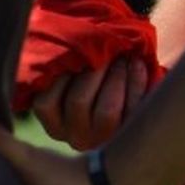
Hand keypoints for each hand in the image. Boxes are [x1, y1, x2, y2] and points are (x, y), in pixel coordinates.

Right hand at [31, 57, 149, 149]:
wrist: (139, 98)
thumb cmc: (100, 77)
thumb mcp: (78, 74)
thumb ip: (69, 65)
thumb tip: (74, 45)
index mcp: (56, 124)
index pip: (46, 103)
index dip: (62, 72)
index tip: (79, 51)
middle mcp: (75, 138)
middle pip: (78, 102)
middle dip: (95, 69)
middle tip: (107, 50)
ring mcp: (103, 139)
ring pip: (106, 111)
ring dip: (116, 76)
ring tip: (124, 57)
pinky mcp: (130, 133)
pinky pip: (132, 108)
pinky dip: (136, 81)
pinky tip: (138, 63)